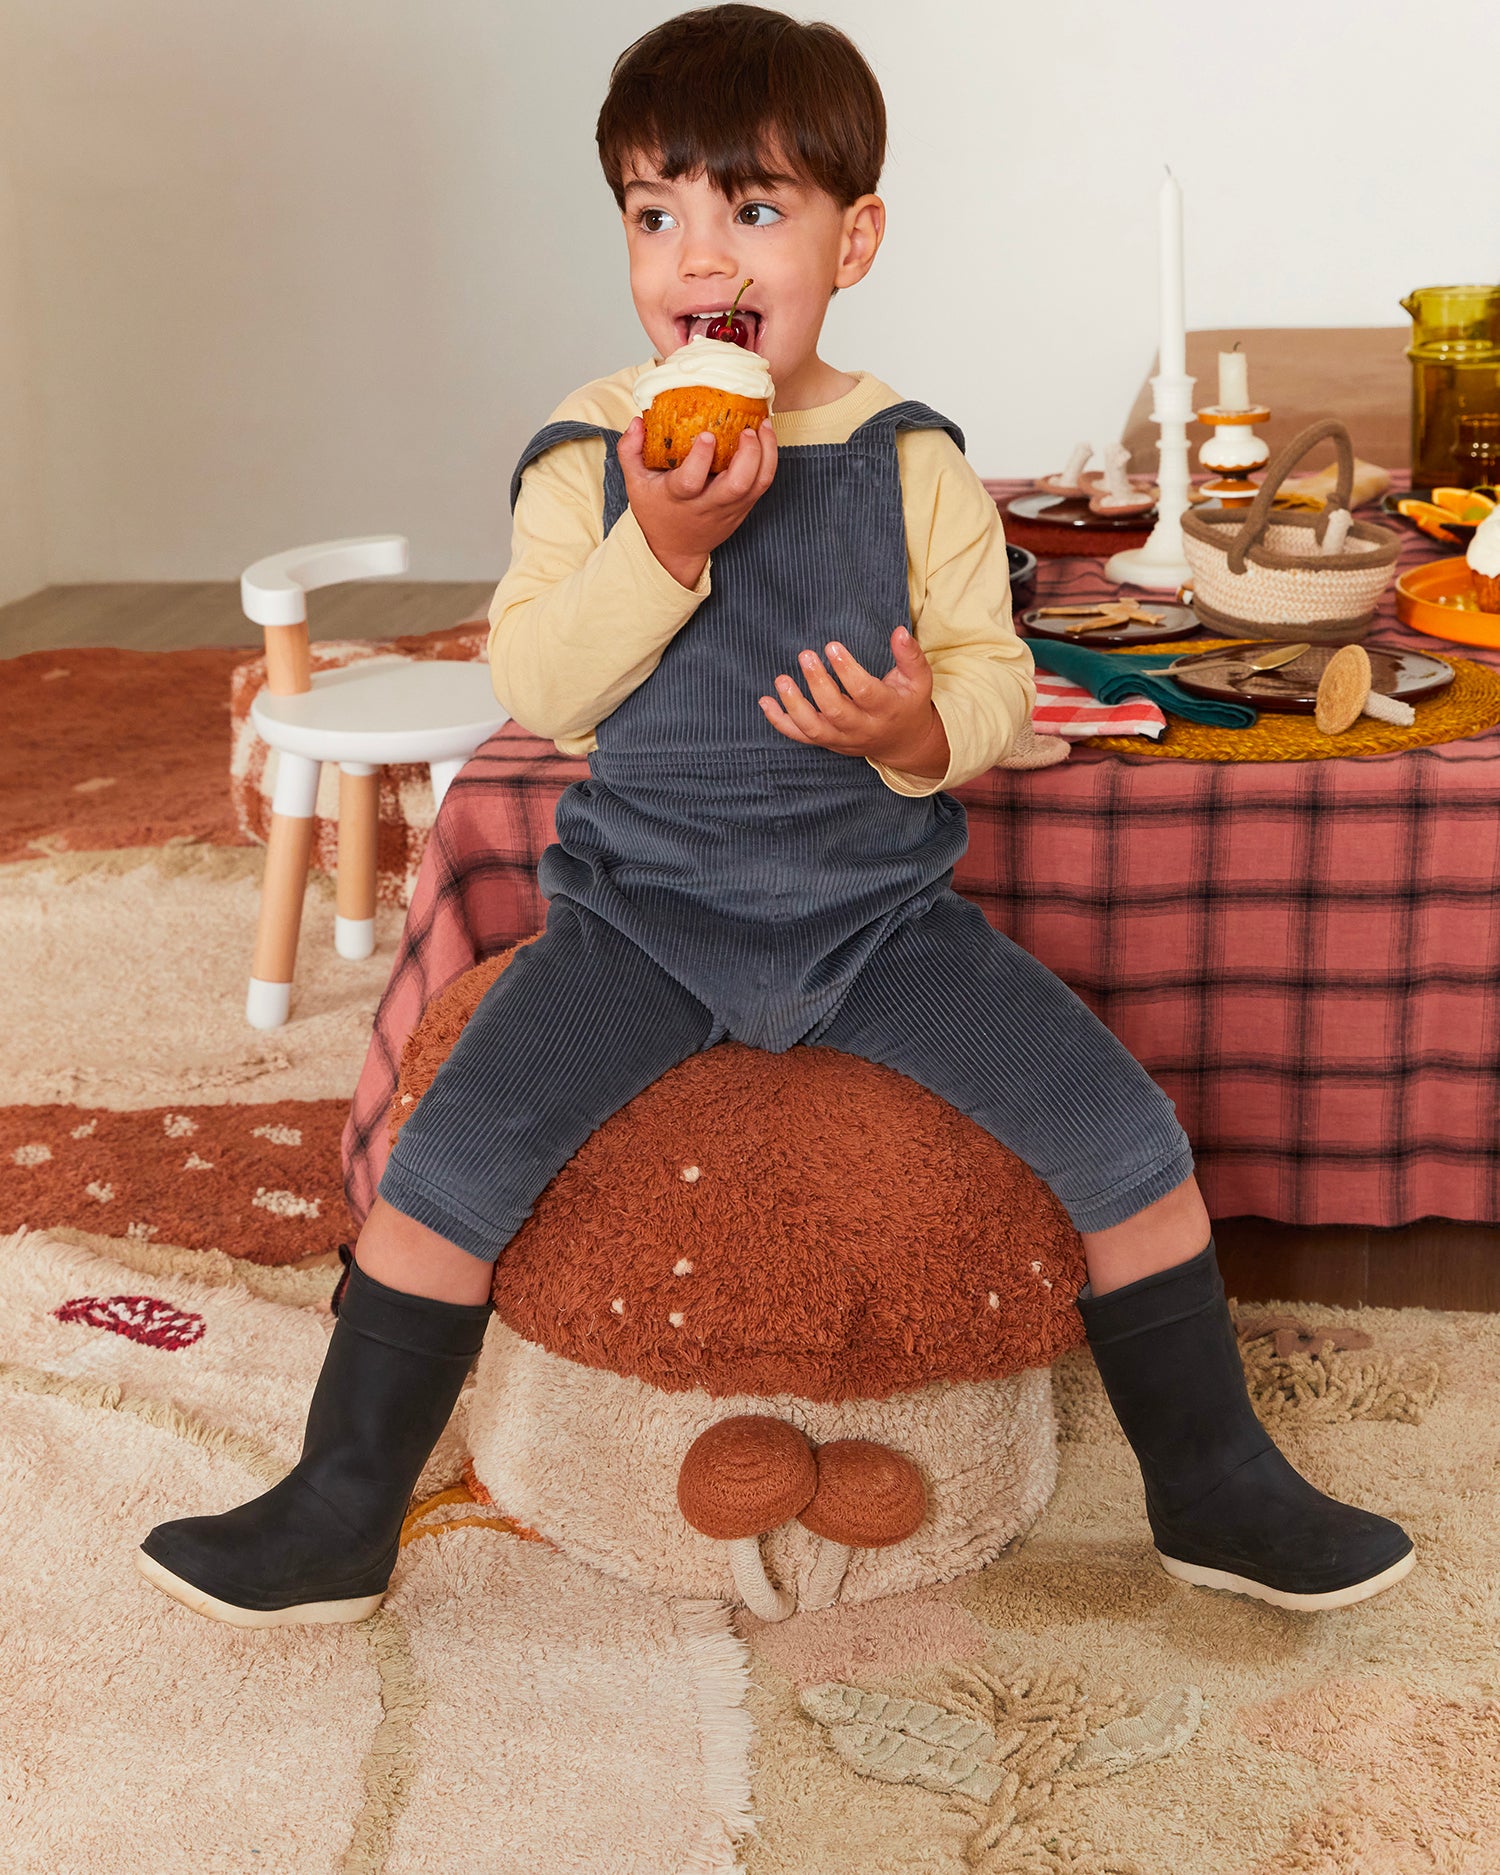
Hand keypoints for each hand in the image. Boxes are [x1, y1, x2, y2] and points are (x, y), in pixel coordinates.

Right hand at [618, 415, 777, 589]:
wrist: (676, 551)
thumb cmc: (656, 511)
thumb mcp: (635, 483)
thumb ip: (630, 450)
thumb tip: (637, 421)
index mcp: (678, 498)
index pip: (692, 481)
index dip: (701, 458)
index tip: (707, 435)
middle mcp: (708, 506)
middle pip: (737, 485)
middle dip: (748, 454)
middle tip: (747, 429)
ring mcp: (730, 509)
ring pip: (757, 484)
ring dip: (766, 453)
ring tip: (764, 425)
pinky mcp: (744, 509)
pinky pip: (763, 485)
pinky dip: (769, 460)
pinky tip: (766, 438)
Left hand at [759, 627, 950, 778]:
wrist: (903, 742)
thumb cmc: (908, 703)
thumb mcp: (918, 679)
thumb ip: (909, 655)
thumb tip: (899, 631)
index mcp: (886, 709)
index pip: (864, 692)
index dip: (847, 670)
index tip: (831, 646)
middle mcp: (863, 727)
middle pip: (835, 711)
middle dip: (817, 684)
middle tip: (805, 655)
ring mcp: (843, 739)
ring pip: (814, 729)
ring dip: (794, 706)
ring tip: (781, 680)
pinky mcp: (828, 743)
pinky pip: (800, 737)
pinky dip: (780, 722)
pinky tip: (765, 702)